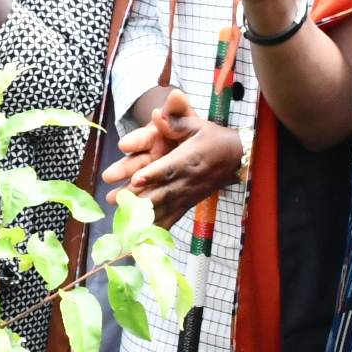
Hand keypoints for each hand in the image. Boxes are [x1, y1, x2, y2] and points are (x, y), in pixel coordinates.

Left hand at [101, 90, 246, 225]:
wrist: (235, 157)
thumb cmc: (211, 137)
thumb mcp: (196, 124)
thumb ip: (175, 121)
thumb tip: (156, 113)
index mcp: (189, 158)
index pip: (169, 168)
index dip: (153, 174)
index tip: (136, 179)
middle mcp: (188, 180)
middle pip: (162, 191)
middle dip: (139, 198)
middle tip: (117, 201)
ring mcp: (188, 194)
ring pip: (164, 208)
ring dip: (144, 216)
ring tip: (122, 221)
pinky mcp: (188, 203)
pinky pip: (172, 218)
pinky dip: (157, 228)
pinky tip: (141, 238)